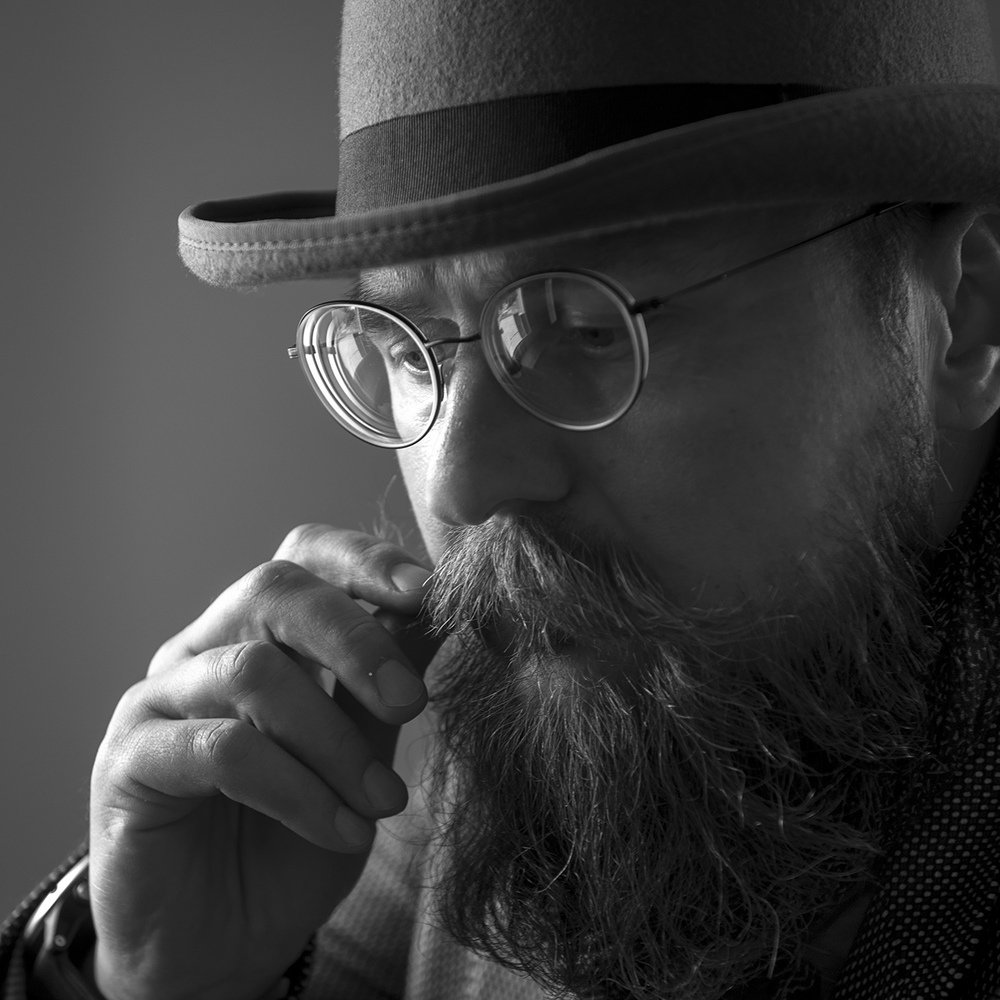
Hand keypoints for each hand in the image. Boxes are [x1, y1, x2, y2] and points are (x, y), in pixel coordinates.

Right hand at [88, 525, 436, 999]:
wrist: (219, 949)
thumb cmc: (293, 844)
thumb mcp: (362, 756)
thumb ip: (386, 684)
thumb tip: (441, 613)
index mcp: (262, 634)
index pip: (303, 556)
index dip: (364, 560)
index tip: (427, 595)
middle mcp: (204, 650)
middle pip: (275, 590)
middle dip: (357, 639)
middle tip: (413, 703)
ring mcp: (159, 700)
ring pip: (252, 670)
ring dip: (334, 739)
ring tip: (384, 801)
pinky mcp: (128, 762)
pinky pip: (222, 750)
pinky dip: (298, 789)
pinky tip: (341, 830)